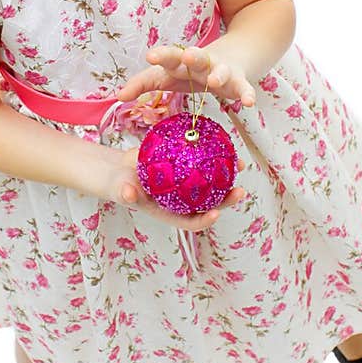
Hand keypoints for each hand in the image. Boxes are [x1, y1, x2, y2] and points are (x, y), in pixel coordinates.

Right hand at [103, 146, 248, 232]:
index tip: (216, 213)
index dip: (205, 220)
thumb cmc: (120, 186)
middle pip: (209, 202)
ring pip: (210, 181)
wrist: (120, 170)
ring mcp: (185, 183)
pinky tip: (220, 141)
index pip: (191, 221)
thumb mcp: (121, 190)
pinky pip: (201, 161)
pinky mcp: (184, 166)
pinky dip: (211, 153)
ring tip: (240, 164)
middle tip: (240, 191)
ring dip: (227, 174)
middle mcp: (182, 200)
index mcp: (171, 212)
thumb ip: (125, 193)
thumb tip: (128, 193)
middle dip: (227, 199)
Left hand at [114, 46, 256, 108]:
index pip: (168, 58)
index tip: (150, 56)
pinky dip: (247, 94)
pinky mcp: (239, 81)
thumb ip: (143, 84)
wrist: (233, 55)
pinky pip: (243, 88)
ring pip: (220, 70)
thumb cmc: (191, 71)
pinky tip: (249, 102)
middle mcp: (201, 63)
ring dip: (217, 74)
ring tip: (214, 81)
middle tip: (187, 55)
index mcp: (181, 62)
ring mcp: (221, 70)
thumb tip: (118, 97)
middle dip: (191, 56)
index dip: (160, 57)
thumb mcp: (168, 76)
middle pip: (196, 56)